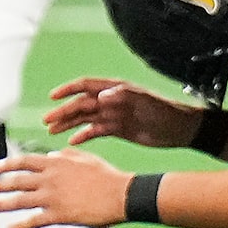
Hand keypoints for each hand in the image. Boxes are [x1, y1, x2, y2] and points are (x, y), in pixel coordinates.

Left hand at [0, 148, 131, 227]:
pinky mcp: (58, 215)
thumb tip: (53, 155)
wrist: (120, 195)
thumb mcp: (85, 158)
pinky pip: (34, 220)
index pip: (25, 162)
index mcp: (56, 163)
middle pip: (17, 181)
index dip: (8, 165)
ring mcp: (52, 198)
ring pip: (20, 201)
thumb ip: (66, 155)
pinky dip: (20, 225)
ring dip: (0, 203)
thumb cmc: (106, 175)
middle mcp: (50, 179)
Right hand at [43, 76, 204, 148]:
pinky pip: (95, 132)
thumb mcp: (144, 102)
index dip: (68, 89)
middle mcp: (111, 100)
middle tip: (47, 121)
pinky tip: (72, 142)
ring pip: (85, 118)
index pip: (86, 85)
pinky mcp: (117, 129)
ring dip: (69, 124)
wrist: (180, 129)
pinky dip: (83, 136)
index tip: (52, 97)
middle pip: (81, 104)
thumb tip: (100, 95)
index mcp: (116, 89)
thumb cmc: (164, 111)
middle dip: (63, 111)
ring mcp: (113, 115)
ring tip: (52, 131)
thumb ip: (122, 96)